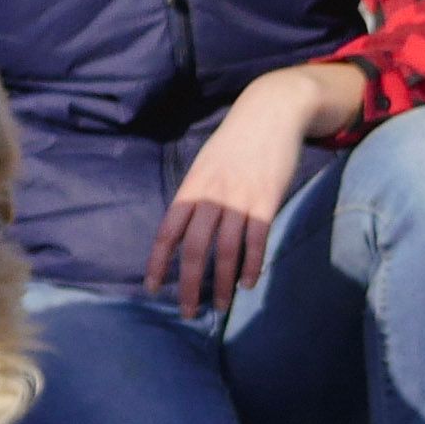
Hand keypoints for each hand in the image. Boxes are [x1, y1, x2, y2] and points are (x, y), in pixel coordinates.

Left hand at [145, 63, 364, 313]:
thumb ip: (197, 194)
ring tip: (220, 306)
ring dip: (222, 283)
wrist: (272, 111)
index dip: (158, 262)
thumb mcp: (206, 163)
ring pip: (226, 250)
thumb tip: (185, 227)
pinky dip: (252, 265)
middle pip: (194, 248)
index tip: (153, 288)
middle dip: (189, 284)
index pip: (168, 231)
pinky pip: (257, 239)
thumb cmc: (236, 140)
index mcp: (193, 187)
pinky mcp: (267, 199)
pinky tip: (248, 283)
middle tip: (188, 312)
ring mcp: (240, 198)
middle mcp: (212, 195)